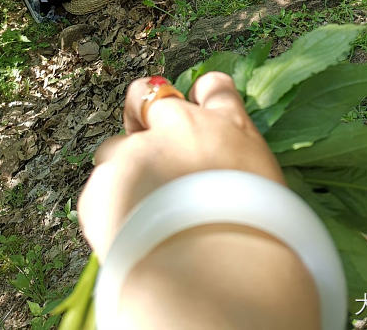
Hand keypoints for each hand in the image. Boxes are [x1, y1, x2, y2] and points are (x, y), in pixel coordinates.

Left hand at [78, 72, 284, 260]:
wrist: (216, 277)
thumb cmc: (255, 239)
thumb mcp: (265, 188)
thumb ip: (235, 163)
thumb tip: (218, 167)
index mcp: (228, 125)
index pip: (214, 87)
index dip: (200, 95)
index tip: (194, 102)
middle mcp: (179, 126)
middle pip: (146, 95)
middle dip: (140, 108)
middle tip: (142, 132)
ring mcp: (137, 151)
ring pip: (116, 149)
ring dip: (125, 170)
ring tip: (145, 212)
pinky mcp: (104, 184)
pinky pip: (100, 191)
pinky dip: (111, 209)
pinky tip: (133, 233)